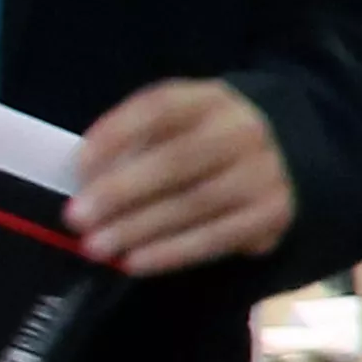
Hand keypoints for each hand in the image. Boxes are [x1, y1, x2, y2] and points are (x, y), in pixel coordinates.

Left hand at [71, 78, 293, 278]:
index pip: (159, 109)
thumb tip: (89, 180)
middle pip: (177, 161)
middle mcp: (242, 131)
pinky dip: (171, 253)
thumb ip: (136, 141)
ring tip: (97, 246)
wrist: (284, 156)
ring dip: (139, 228)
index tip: (78, 167)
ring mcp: (263, 173)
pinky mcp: (272, 214)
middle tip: (78, 218)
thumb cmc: (207, 141)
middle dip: (120, 192)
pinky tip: (135, 262)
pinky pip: (216, 237)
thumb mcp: (178, 122)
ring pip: (195, 204)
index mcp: (210, 99)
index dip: (115, 135)